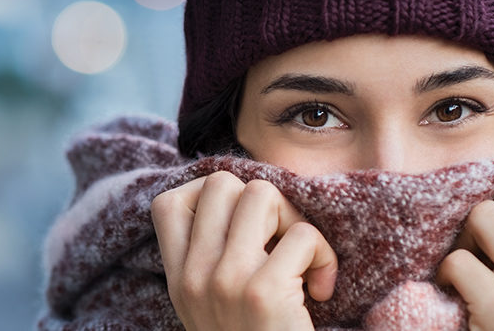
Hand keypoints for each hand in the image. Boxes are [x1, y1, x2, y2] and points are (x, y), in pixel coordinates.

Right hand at [150, 171, 338, 329]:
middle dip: (264, 203)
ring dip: (295, 221)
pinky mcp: (262, 292)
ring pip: (262, 194)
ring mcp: (224, 281)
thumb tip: (243, 199)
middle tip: (281, 243)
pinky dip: (324, 257)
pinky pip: (302, 234)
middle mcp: (193, 276)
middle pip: (223, 184)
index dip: (211, 199)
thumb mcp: (211, 309)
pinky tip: (322, 292)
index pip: (169, 203)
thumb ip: (211, 263)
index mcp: (178, 279)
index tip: (244, 229)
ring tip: (302, 261)